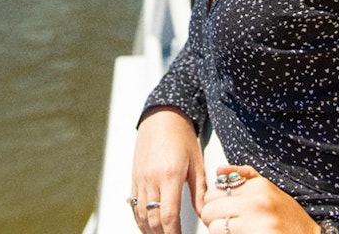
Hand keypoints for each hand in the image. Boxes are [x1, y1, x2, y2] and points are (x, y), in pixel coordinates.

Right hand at [130, 107, 206, 233]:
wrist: (161, 117)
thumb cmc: (182, 138)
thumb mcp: (196, 164)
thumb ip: (200, 192)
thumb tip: (204, 215)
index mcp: (170, 176)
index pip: (168, 215)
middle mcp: (151, 180)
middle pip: (152, 219)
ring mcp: (140, 180)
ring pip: (141, 215)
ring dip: (150, 231)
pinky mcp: (134, 178)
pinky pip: (134, 205)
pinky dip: (140, 220)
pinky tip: (148, 228)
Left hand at [200, 164, 320, 233]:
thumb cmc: (288, 218)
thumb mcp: (270, 190)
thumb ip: (245, 176)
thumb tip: (219, 170)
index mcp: (258, 187)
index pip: (213, 192)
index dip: (215, 204)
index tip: (224, 211)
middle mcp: (257, 202)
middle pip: (209, 209)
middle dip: (214, 219)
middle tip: (227, 224)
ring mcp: (257, 223)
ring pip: (214, 227)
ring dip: (220, 231)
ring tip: (235, 231)